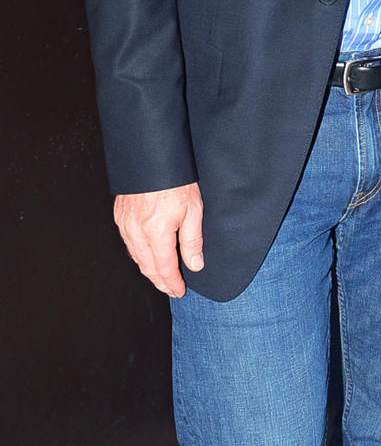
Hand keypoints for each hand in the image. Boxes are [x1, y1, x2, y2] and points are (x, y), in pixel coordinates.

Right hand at [113, 182, 203, 297]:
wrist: (152, 155)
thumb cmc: (175, 178)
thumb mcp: (193, 208)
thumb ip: (192, 240)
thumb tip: (195, 264)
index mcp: (156, 231)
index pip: (164, 267)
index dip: (172, 283)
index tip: (179, 291)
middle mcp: (137, 231)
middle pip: (147, 266)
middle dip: (159, 281)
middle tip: (170, 288)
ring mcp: (125, 223)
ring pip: (135, 256)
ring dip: (148, 269)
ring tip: (160, 276)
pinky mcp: (120, 215)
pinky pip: (128, 242)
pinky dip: (137, 253)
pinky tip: (145, 254)